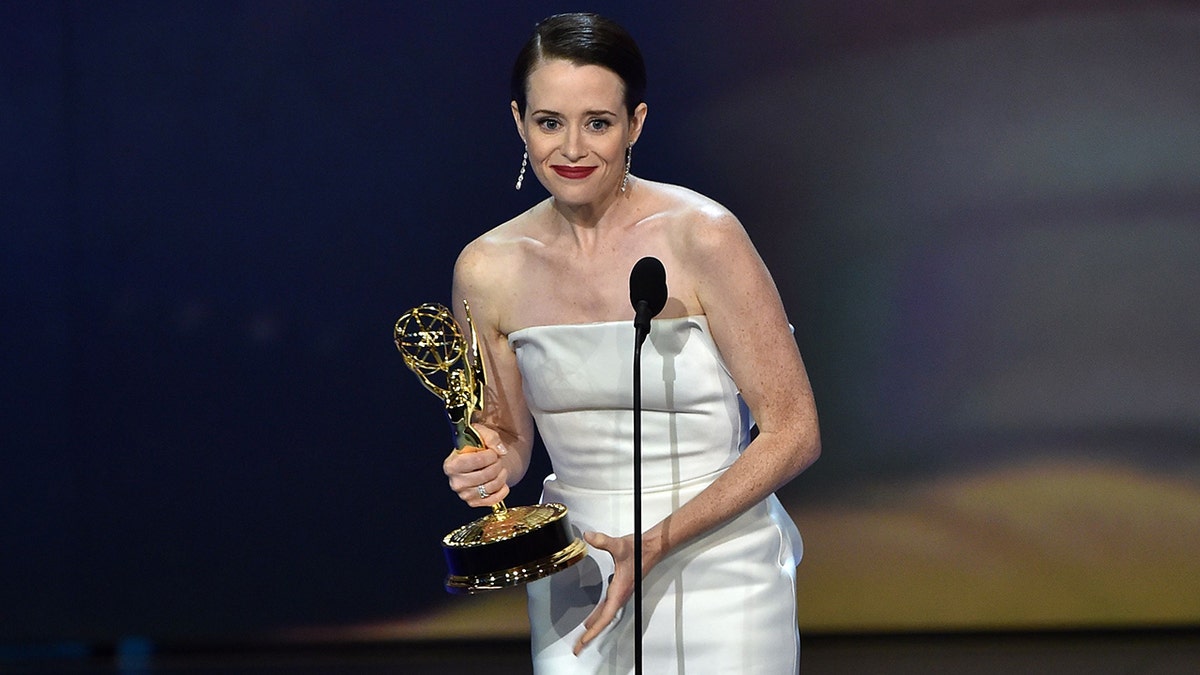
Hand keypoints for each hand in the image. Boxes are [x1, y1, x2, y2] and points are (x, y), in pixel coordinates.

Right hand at [442, 423, 509, 507]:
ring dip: (501, 475)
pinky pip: (494, 500)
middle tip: (497, 460)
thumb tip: (501, 450)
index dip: (490, 455)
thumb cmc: (476, 447)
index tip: (492, 452)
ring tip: (499, 468)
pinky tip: (501, 481)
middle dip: (497, 464)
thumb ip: (491, 437)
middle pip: (485, 475)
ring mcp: (464, 494)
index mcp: (451, 464)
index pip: (476, 461)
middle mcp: (455, 482)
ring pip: (491, 487)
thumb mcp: (480, 434)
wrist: (479, 461)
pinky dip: (502, 490)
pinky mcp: (474, 502)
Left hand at [574, 531, 639, 654]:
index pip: (605, 617)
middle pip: (603, 622)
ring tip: (582, 640)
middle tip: (577, 648)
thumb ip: (603, 541)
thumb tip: (589, 537)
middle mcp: (620, 596)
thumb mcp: (619, 545)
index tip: (584, 641)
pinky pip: (607, 610)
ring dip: (594, 629)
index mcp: (619, 591)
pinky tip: (591, 620)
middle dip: (590, 636)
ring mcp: (620, 594)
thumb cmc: (639, 550)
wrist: (651, 549)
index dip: (594, 630)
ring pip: (605, 617)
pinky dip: (598, 618)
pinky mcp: (619, 590)